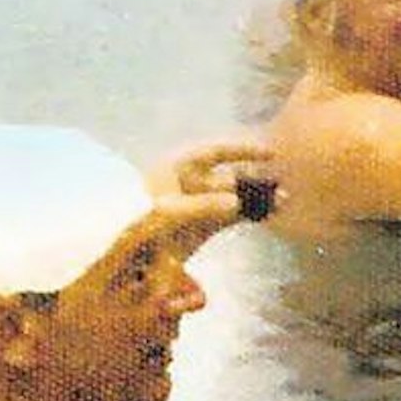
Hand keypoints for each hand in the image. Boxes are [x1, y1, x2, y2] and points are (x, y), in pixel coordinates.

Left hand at [146, 139, 282, 253]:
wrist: (117, 249)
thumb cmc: (136, 221)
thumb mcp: (168, 210)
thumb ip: (202, 205)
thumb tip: (236, 202)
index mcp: (177, 169)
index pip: (215, 152)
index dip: (242, 151)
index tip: (269, 153)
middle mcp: (189, 184)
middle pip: (228, 177)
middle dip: (254, 180)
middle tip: (283, 188)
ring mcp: (195, 206)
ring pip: (233, 197)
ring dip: (256, 198)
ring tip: (283, 201)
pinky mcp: (199, 228)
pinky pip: (229, 217)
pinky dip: (247, 215)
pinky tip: (266, 214)